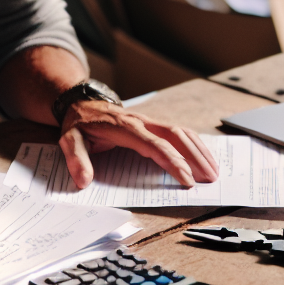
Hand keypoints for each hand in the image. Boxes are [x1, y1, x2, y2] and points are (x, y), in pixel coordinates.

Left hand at [57, 100, 218, 189]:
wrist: (81, 104)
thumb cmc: (79, 125)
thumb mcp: (70, 141)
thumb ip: (77, 160)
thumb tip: (83, 181)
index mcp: (125, 128)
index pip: (155, 146)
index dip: (173, 163)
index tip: (187, 180)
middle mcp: (142, 122)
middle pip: (176, 136)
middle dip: (196, 157)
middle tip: (210, 178)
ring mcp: (150, 121)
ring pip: (182, 132)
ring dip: (200, 150)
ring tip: (213, 171)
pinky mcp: (153, 124)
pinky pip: (179, 131)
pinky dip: (194, 144)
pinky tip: (204, 157)